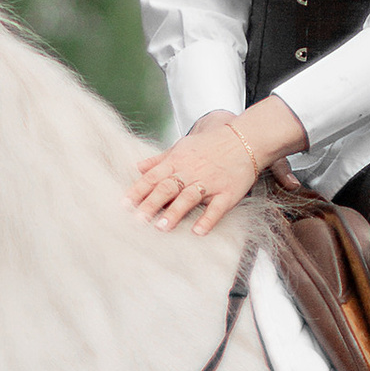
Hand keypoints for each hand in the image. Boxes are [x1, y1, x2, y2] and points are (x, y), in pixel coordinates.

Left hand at [129, 100, 300, 232]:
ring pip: (189, 197)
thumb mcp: (182, 146)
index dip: (138, 191)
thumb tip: (138, 167)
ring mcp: (210, 182)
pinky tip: (198, 231)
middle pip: (167, 188)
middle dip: (151, 204)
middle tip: (137, 219)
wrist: (245, 138)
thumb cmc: (212, 144)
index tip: (124, 204)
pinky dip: (207, 219)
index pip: (153, 177)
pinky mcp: (227, 192)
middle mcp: (191, 171)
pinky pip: (217, 208)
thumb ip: (160, 159)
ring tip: (162, 227)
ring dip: (175, 212)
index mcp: (178, 161)